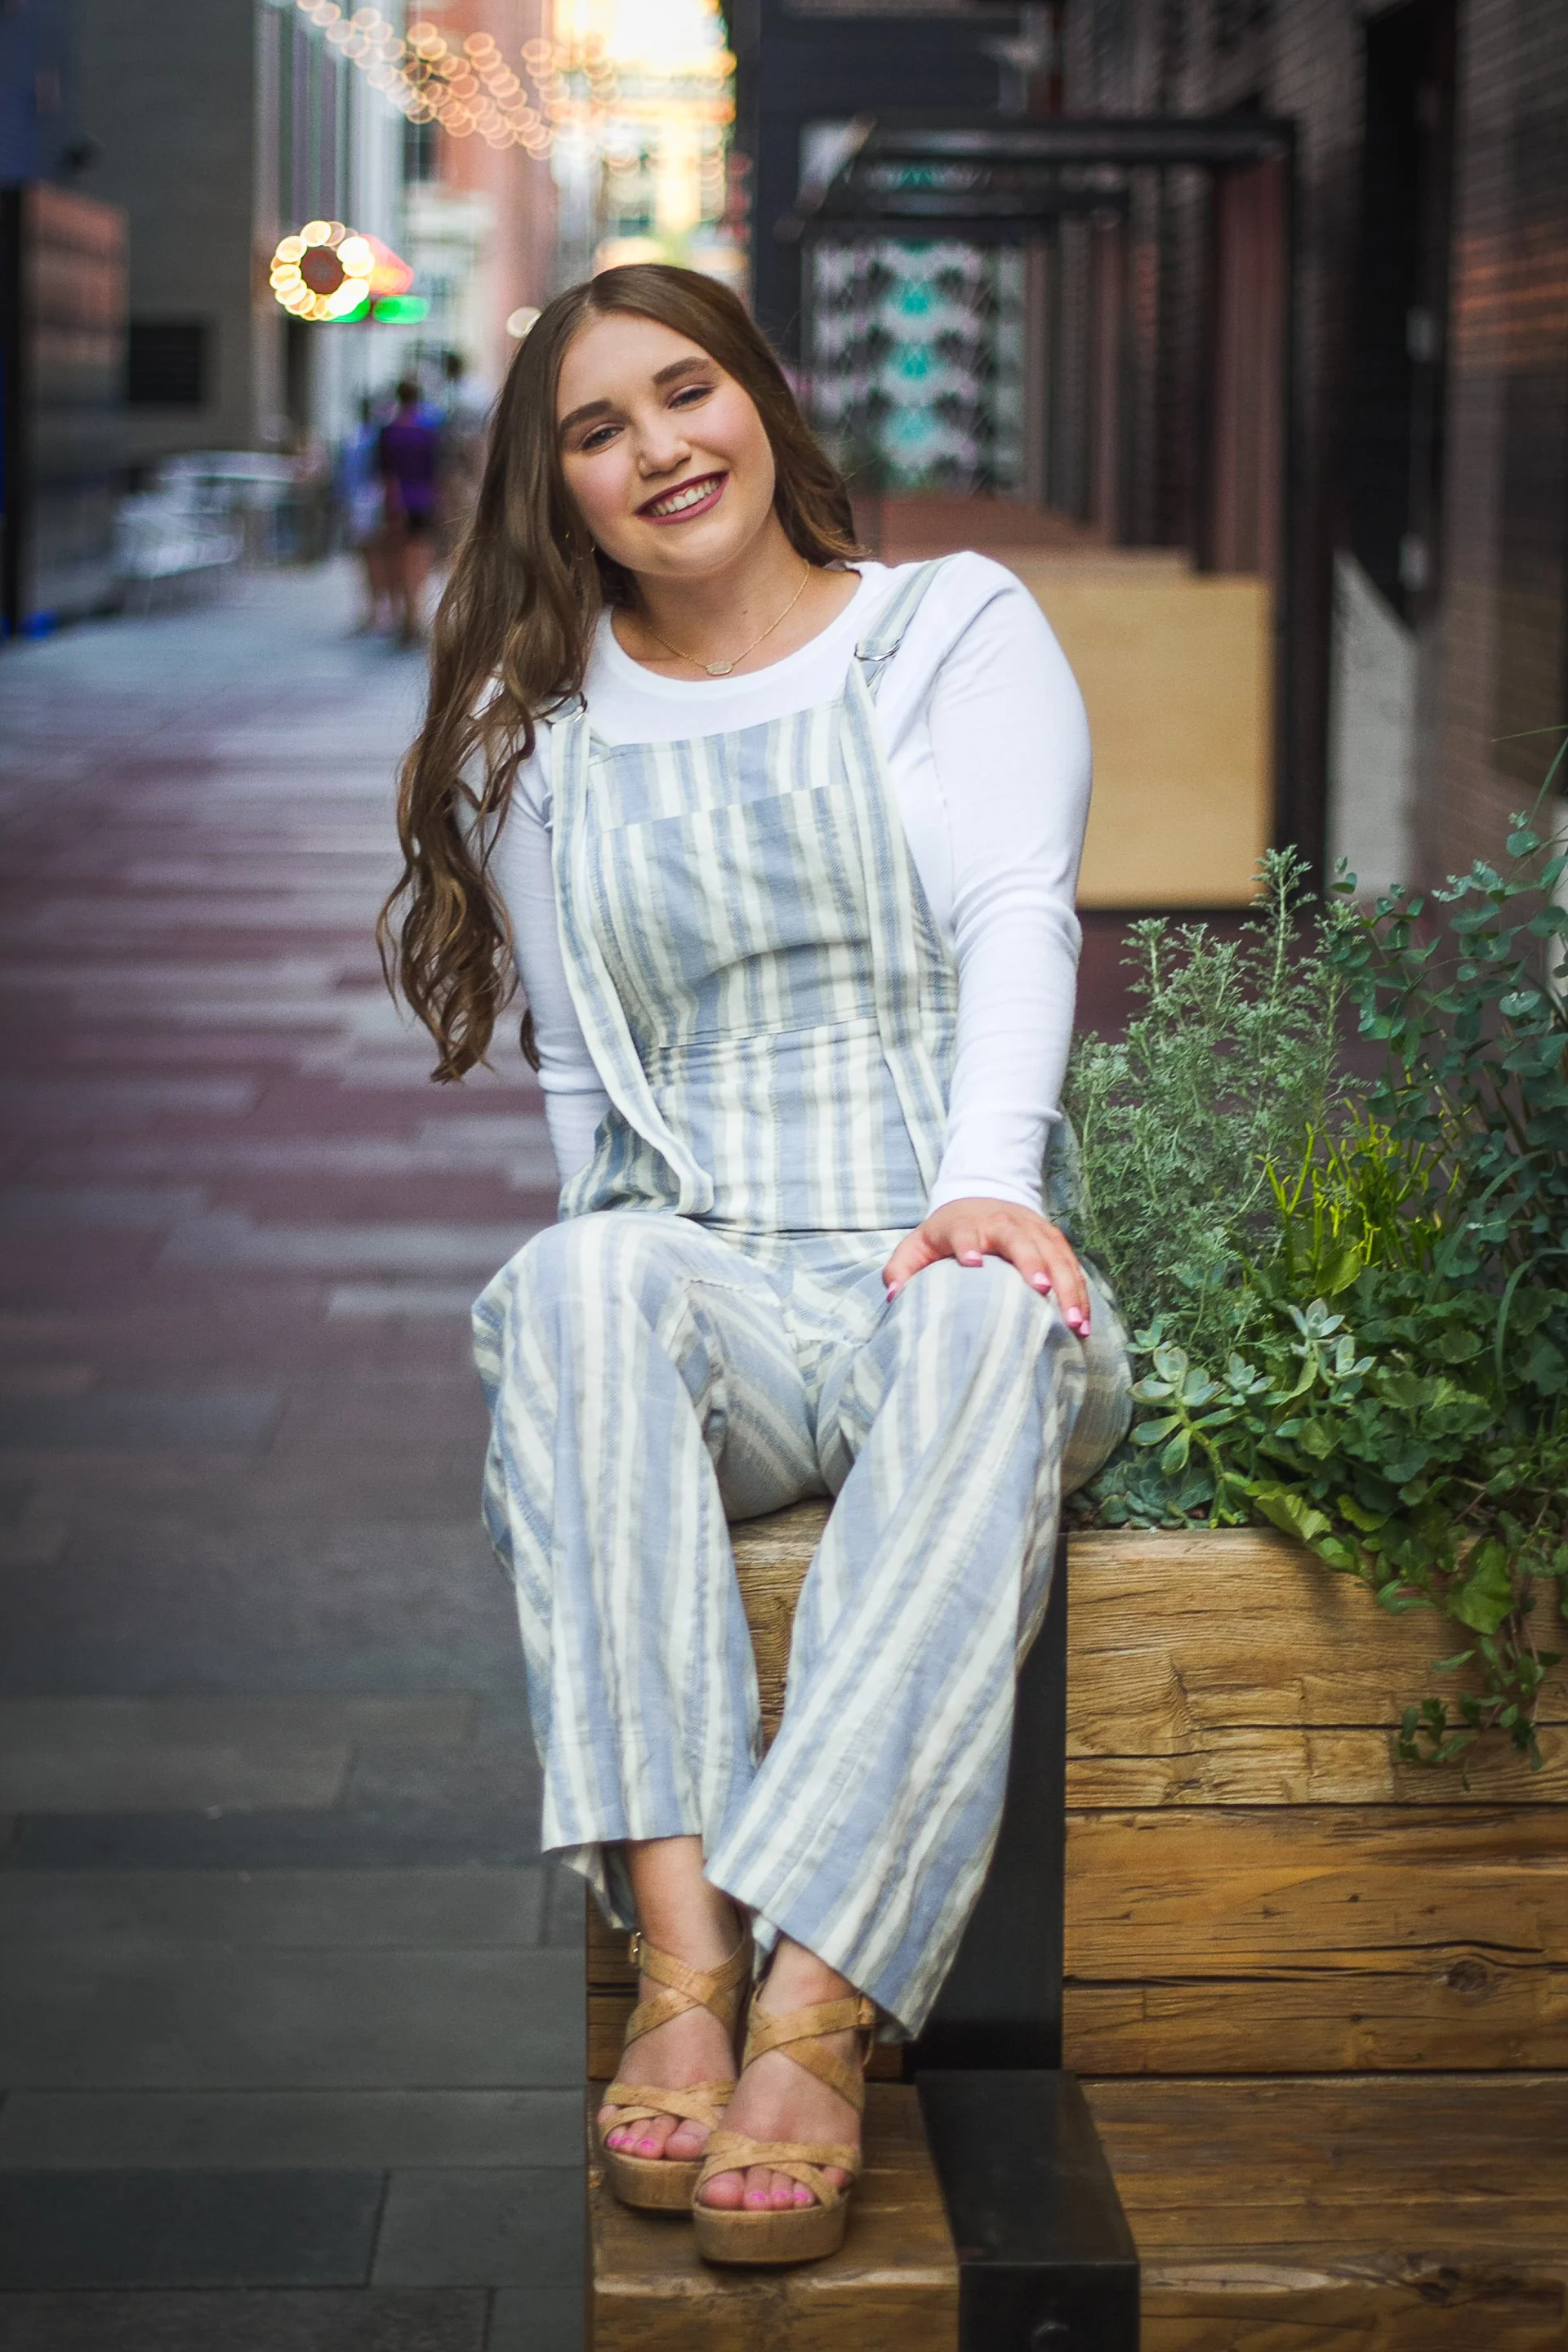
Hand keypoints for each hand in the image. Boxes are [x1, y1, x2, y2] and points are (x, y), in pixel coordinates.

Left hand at [882, 1198, 1091, 1335]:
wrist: (981, 1196)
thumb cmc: (946, 1232)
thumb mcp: (917, 1244)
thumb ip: (901, 1268)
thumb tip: (894, 1296)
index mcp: (964, 1224)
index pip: (964, 1232)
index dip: (967, 1244)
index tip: (972, 1263)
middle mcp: (1001, 1222)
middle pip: (1018, 1239)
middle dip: (1031, 1262)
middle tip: (1041, 1290)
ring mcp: (1032, 1229)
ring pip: (1054, 1253)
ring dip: (1066, 1286)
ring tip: (1074, 1322)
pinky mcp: (1053, 1239)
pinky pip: (1071, 1264)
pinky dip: (1079, 1291)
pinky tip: (1083, 1321)